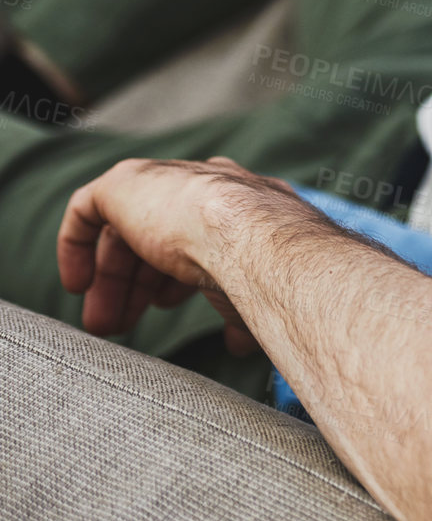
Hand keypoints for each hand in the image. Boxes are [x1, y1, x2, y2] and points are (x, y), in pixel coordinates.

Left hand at [57, 156, 305, 354]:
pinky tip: (78, 283)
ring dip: (112, 279)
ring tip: (103, 323)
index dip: (176, 275)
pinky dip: (77, 246)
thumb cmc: (266, 268)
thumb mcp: (253, 292)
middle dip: (137, 285)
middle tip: (120, 325)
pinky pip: (89, 207)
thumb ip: (237, 307)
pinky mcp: (126, 181)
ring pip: (124, 227)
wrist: (249, 235)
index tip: (161, 309)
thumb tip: (240, 341)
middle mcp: (205, 184)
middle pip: (157, 233)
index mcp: (241, 202)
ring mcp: (166, 179)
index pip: (197, 234)